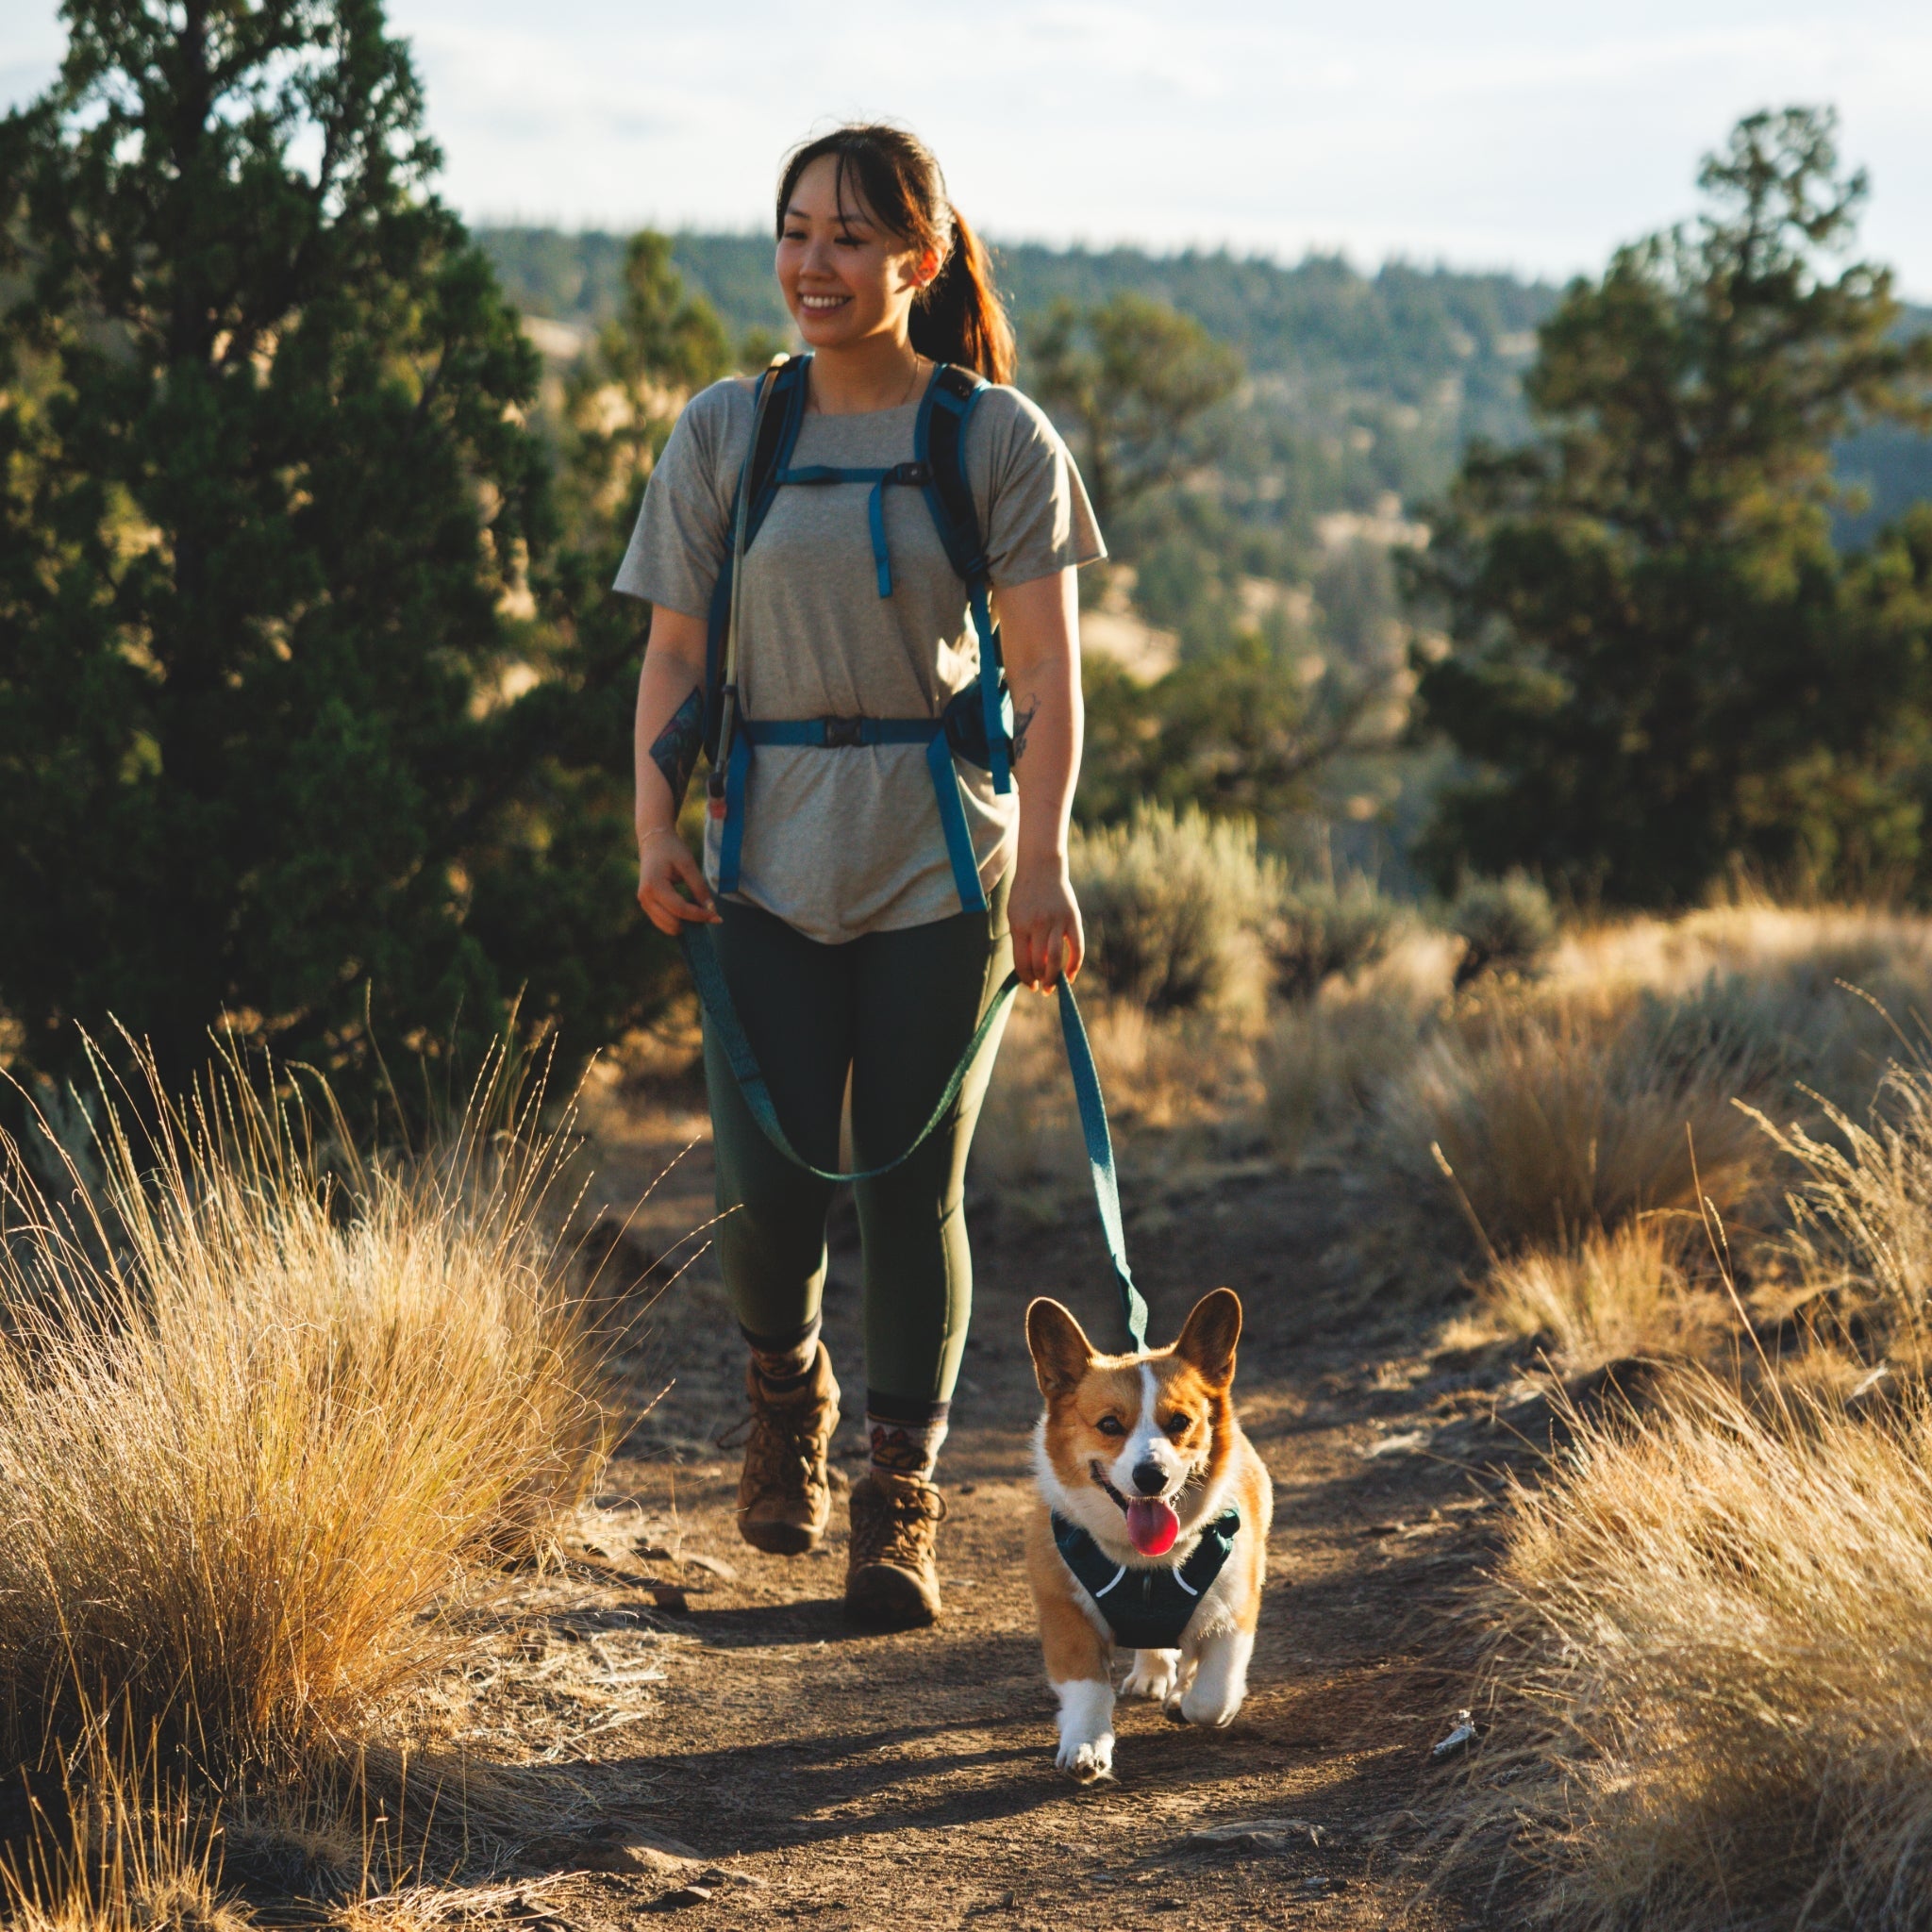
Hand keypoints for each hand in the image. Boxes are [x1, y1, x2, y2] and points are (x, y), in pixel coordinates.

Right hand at [636, 824, 719, 934]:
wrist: (654, 842)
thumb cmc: (672, 850)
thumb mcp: (688, 864)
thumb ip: (699, 887)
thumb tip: (711, 910)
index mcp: (654, 885)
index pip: (680, 909)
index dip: (700, 916)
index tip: (717, 918)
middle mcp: (645, 897)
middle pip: (672, 922)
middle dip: (693, 922)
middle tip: (710, 915)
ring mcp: (643, 902)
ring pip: (667, 926)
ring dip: (685, 924)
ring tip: (700, 912)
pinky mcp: (646, 905)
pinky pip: (663, 922)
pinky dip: (677, 921)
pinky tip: (690, 912)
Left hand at [1009, 857, 1083, 991]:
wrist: (1041, 867)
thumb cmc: (1025, 895)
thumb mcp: (1015, 916)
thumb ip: (1023, 941)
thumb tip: (1034, 969)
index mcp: (1019, 926)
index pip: (1022, 962)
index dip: (1026, 978)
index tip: (1031, 986)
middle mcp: (1038, 925)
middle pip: (1039, 963)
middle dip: (1041, 980)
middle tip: (1043, 988)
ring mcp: (1056, 921)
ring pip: (1056, 958)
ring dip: (1055, 977)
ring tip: (1054, 986)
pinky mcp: (1072, 918)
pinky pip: (1077, 947)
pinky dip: (1075, 965)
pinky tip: (1070, 975)